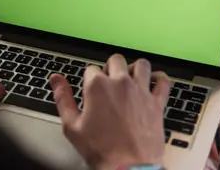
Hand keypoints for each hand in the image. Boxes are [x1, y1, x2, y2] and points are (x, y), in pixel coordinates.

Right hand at [50, 54, 170, 169]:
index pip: (91, 69)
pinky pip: (163, 81)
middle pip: (116, 60)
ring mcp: (140, 91)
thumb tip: (55, 79)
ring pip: (141, 65)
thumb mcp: (72, 126)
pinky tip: (155, 81)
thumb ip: (63, 98)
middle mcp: (120, 83)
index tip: (90, 91)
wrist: (128, 168)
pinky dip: (160, 78)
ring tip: (130, 78)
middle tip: (109, 82)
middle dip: (111, 68)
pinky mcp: (156, 102)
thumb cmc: (101, 151)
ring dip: (134, 68)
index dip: (89, 80)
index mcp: (97, 86)